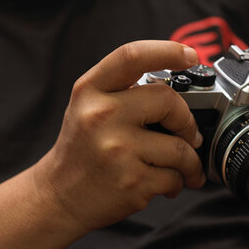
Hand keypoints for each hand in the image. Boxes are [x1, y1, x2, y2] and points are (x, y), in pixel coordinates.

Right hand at [32, 40, 206, 231]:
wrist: (58, 197)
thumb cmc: (82, 149)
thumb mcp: (87, 106)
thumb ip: (124, 90)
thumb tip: (180, 84)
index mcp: (91, 91)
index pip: (132, 56)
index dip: (167, 50)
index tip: (190, 55)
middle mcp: (101, 116)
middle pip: (168, 100)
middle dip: (186, 120)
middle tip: (188, 134)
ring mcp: (117, 150)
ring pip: (180, 148)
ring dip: (189, 161)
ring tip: (182, 167)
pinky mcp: (131, 182)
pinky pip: (174, 177)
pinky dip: (177, 183)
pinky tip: (164, 184)